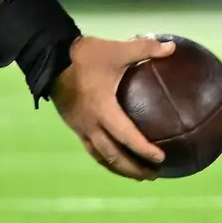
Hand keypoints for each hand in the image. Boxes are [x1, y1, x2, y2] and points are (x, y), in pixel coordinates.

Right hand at [51, 35, 175, 178]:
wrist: (49, 58)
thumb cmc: (85, 56)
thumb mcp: (117, 49)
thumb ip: (144, 49)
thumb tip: (172, 47)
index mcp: (102, 109)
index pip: (125, 136)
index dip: (143, 149)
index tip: (161, 158)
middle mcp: (90, 124)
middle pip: (113, 156)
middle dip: (134, 169)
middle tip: (153, 175)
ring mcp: (80, 127)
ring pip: (101, 157)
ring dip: (120, 168)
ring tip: (138, 175)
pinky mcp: (74, 125)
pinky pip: (92, 149)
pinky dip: (106, 158)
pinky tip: (116, 159)